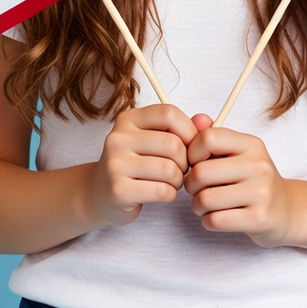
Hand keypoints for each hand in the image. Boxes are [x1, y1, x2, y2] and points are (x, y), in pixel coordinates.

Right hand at [90, 104, 197, 226]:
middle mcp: (118, 138)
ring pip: (169, 170)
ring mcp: (115, 164)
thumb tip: (207, 121)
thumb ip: (183, 128)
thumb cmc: (135, 163)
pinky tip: (162, 193)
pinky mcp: (118, 190)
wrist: (99, 193)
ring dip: (178, 180)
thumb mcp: (154, 139)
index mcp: (128, 119)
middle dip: (185, 161)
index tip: (191, 145)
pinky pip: (162, 191)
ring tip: (171, 181)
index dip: (188, 130)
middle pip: (173, 145)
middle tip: (179, 169)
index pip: (168, 113)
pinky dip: (170, 194)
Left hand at [184, 113, 293, 247]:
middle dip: (190, 184)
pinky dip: (207, 220)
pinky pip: (215, 220)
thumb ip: (214, 136)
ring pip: (205, 199)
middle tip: (196, 189)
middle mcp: (258, 166)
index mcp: (251, 144)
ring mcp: (261, 193)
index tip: (195, 163)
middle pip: (201, 172)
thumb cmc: (254, 180)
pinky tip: (215, 217)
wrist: (287, 209)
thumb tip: (195, 119)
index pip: (208, 138)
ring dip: (197, 205)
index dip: (191, 152)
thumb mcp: (239, 153)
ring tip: (205, 204)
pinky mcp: (259, 219)